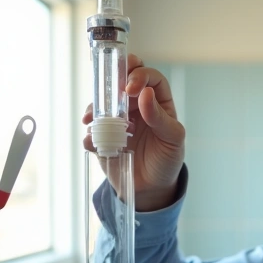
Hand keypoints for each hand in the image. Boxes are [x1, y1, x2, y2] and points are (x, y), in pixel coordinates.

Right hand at [82, 53, 185, 211]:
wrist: (152, 187)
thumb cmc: (167, 159)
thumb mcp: (173, 139)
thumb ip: (161, 117)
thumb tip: (145, 93)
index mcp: (157, 101)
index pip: (149, 77)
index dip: (139, 75)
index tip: (131, 88)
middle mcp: (136, 106)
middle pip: (122, 80)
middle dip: (112, 79)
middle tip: (108, 91)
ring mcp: (117, 120)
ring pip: (102, 103)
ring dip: (96, 107)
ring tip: (93, 119)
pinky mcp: (104, 137)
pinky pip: (92, 130)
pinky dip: (89, 133)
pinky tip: (93, 140)